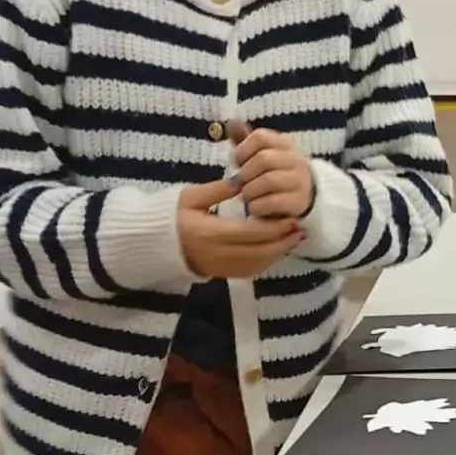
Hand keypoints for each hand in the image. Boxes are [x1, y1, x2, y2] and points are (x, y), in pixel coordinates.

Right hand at [177, 179, 304, 278]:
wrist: (154, 243)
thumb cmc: (171, 215)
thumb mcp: (191, 196)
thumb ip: (218, 190)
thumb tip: (243, 180)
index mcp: (210, 233)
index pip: (251, 233)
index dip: (275, 227)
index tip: (292, 217)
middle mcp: (217, 254)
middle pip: (259, 251)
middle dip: (283, 241)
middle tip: (301, 229)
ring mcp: (220, 267)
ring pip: (258, 264)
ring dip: (279, 252)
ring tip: (295, 239)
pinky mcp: (222, 274)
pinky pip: (250, 271)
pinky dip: (267, 261)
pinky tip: (278, 250)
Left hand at [229, 120, 315, 219]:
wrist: (306, 197)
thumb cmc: (276, 173)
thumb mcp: (263, 154)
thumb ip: (246, 140)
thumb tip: (231, 121)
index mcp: (285, 144)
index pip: (260, 137)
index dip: (242, 150)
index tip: (238, 163)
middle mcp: (295, 159)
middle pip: (263, 159)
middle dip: (245, 173)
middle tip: (240, 183)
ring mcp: (300, 181)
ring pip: (268, 180)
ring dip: (250, 191)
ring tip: (247, 196)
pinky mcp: (299, 202)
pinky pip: (273, 202)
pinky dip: (257, 206)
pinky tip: (255, 207)